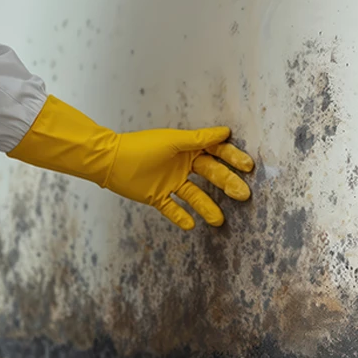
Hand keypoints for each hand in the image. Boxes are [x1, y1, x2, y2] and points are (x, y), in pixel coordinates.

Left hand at [8, 96, 254, 229]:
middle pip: (211, 176)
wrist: (110, 161)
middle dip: (228, 184)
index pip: (217, 153)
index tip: (248, 166)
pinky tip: (191, 225)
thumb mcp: (172, 142)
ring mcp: (172, 182)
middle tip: (243, 195)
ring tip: (219, 220)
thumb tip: (226, 132)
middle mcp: (183, 166)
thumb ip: (199, 139)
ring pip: (195, 196)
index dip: (233, 159)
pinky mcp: (158, 197)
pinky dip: (181, 217)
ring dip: (207, 207)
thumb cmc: (142, 147)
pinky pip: (173, 208)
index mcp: (189, 149)